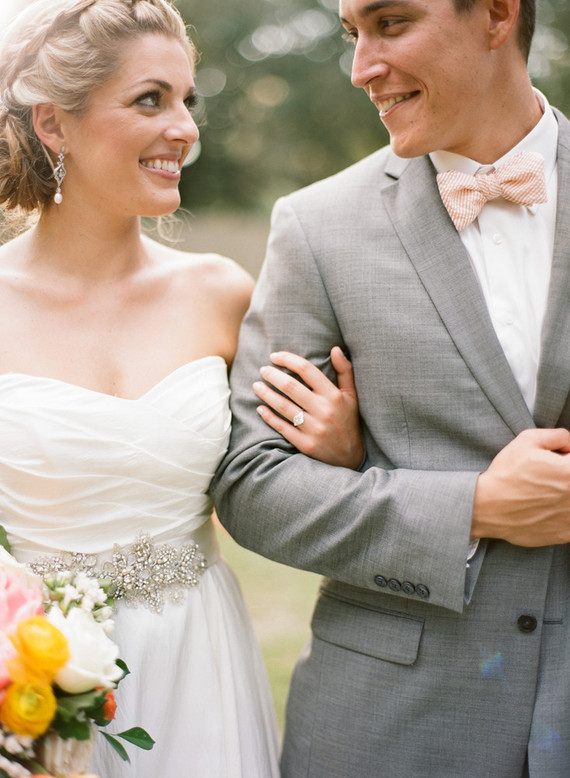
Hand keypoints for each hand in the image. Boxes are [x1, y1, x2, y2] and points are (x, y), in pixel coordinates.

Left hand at [253, 347, 363, 468]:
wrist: (351, 458)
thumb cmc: (349, 421)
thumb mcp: (351, 396)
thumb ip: (345, 371)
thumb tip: (336, 348)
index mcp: (334, 395)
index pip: (307, 370)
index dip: (288, 359)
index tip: (274, 356)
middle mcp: (324, 411)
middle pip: (291, 387)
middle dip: (272, 375)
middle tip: (262, 370)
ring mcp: (314, 429)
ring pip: (283, 407)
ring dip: (266, 394)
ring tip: (256, 386)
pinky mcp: (305, 444)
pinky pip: (282, 427)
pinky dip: (269, 417)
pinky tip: (260, 408)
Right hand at [471, 427, 569, 546]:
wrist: (487, 507)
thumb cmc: (506, 474)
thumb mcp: (527, 440)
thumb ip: (559, 436)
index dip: (565, 458)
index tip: (556, 461)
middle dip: (564, 476)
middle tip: (548, 477)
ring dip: (563, 495)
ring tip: (544, 493)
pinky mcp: (566, 534)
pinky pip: (569, 519)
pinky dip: (560, 514)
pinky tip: (544, 508)